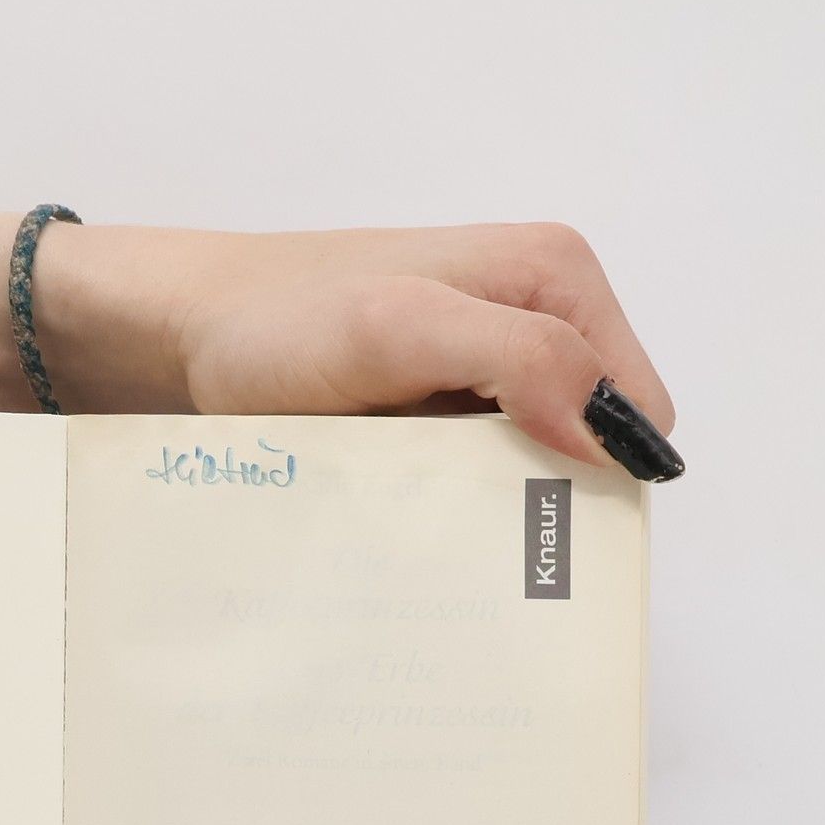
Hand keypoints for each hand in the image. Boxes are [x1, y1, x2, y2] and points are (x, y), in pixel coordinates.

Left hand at [35, 219, 679, 476]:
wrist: (189, 329)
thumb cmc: (280, 321)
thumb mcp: (401, 327)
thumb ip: (517, 358)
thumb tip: (612, 431)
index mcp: (559, 280)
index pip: (635, 414)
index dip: (596, 478)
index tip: (529, 536)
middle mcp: (537, 316)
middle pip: (587, 445)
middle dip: (544, 500)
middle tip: (470, 544)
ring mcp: (486, 364)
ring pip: (529, 466)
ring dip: (492, 510)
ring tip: (433, 535)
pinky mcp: (439, 403)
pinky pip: (474, 470)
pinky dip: (450, 503)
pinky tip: (407, 521)